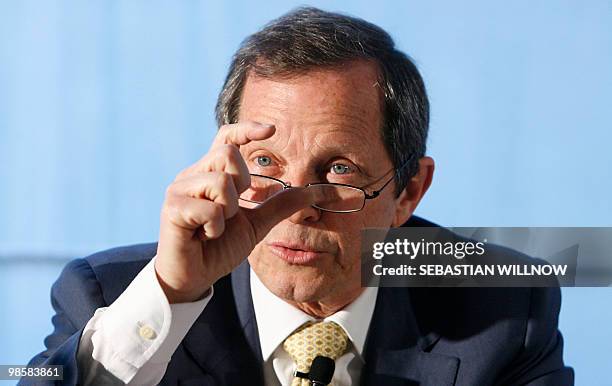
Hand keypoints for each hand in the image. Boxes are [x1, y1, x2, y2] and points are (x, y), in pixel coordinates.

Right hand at [154, 121, 313, 302]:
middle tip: (232, 211)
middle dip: (241, 184)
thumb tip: (312, 192)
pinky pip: (210, 209)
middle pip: (227, 154)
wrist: (195, 276)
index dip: (247, 129)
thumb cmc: (220, 247)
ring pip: (220, 181)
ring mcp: (179, 190)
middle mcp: (192, 175)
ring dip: (229, 211)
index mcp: (211, 173)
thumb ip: (280, 205)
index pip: (226, 138)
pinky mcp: (172, 209)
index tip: (272, 130)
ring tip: (216, 227)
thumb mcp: (257, 223)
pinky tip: (205, 236)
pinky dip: (216, 227)